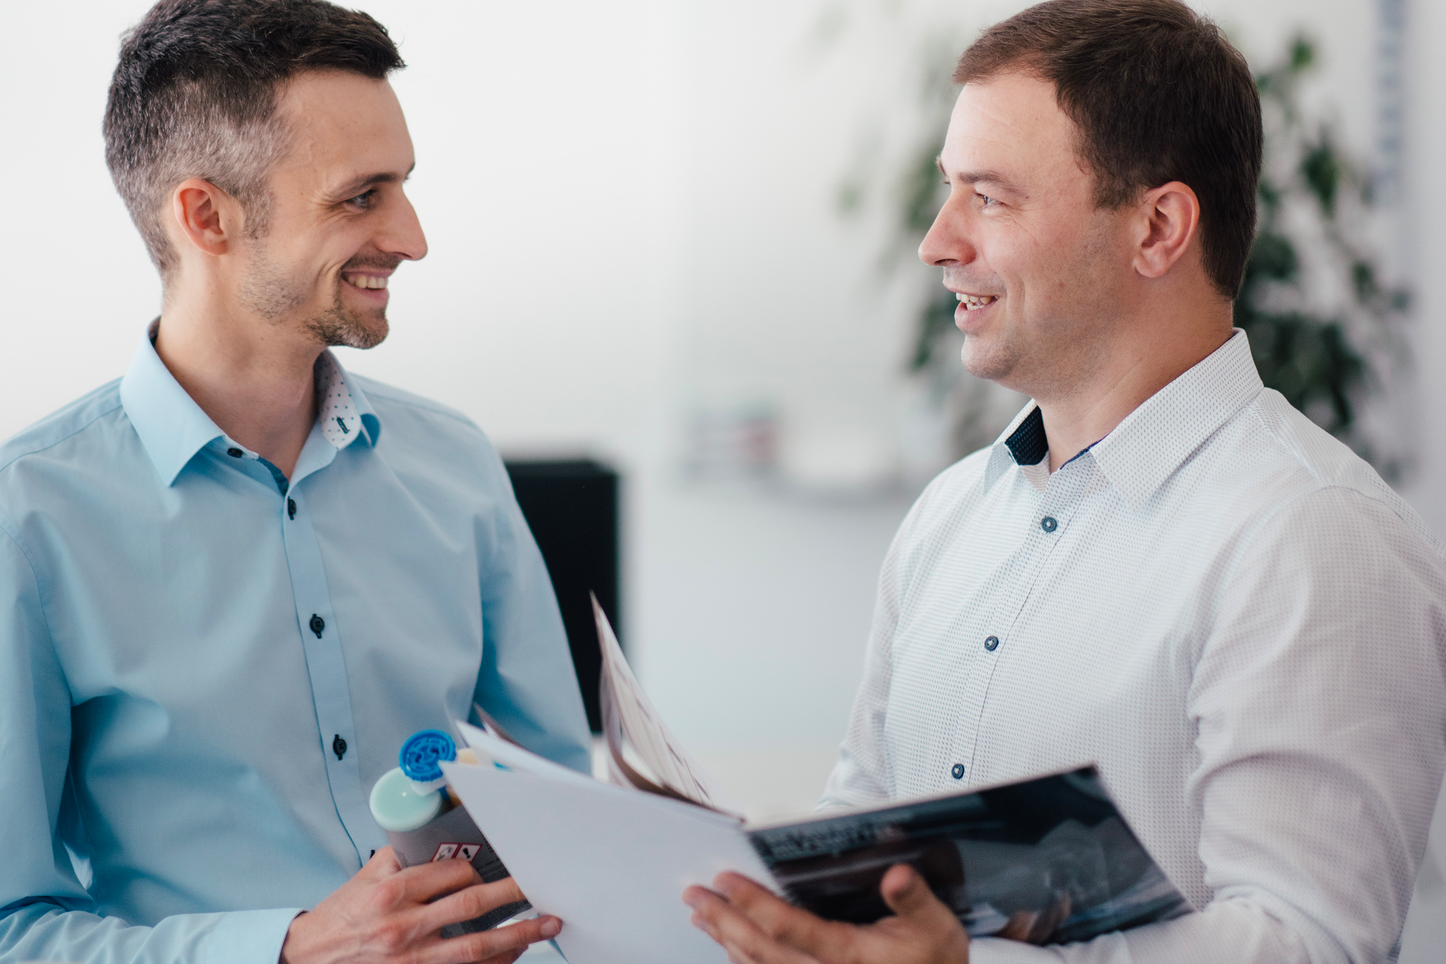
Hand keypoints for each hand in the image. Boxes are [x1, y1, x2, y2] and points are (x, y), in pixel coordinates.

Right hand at [280, 847, 560, 963]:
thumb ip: (399, 860)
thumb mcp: (363, 880)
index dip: (477, 870)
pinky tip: (515, 953)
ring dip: (517, 935)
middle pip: (471, 907)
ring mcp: (412, 960)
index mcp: (392, 894)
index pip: (450, 874)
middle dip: (512, 895)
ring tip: (545, 925)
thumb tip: (433, 839)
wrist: (307, 962)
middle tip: (540, 887)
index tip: (492, 867)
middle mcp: (404, 927)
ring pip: (476, 948)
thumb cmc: (338, 920)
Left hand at [683, 863, 967, 963]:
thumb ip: (915, 899)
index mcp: (850, 956)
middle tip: (694, 892)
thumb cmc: (935, 958)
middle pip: (762, 950)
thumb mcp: (937, 925)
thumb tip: (897, 875)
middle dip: (724, 919)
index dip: (755, 904)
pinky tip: (726, 941)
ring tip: (699, 913)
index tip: (726, 880)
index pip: (791, 928)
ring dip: (725, 939)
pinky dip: (741, 958)